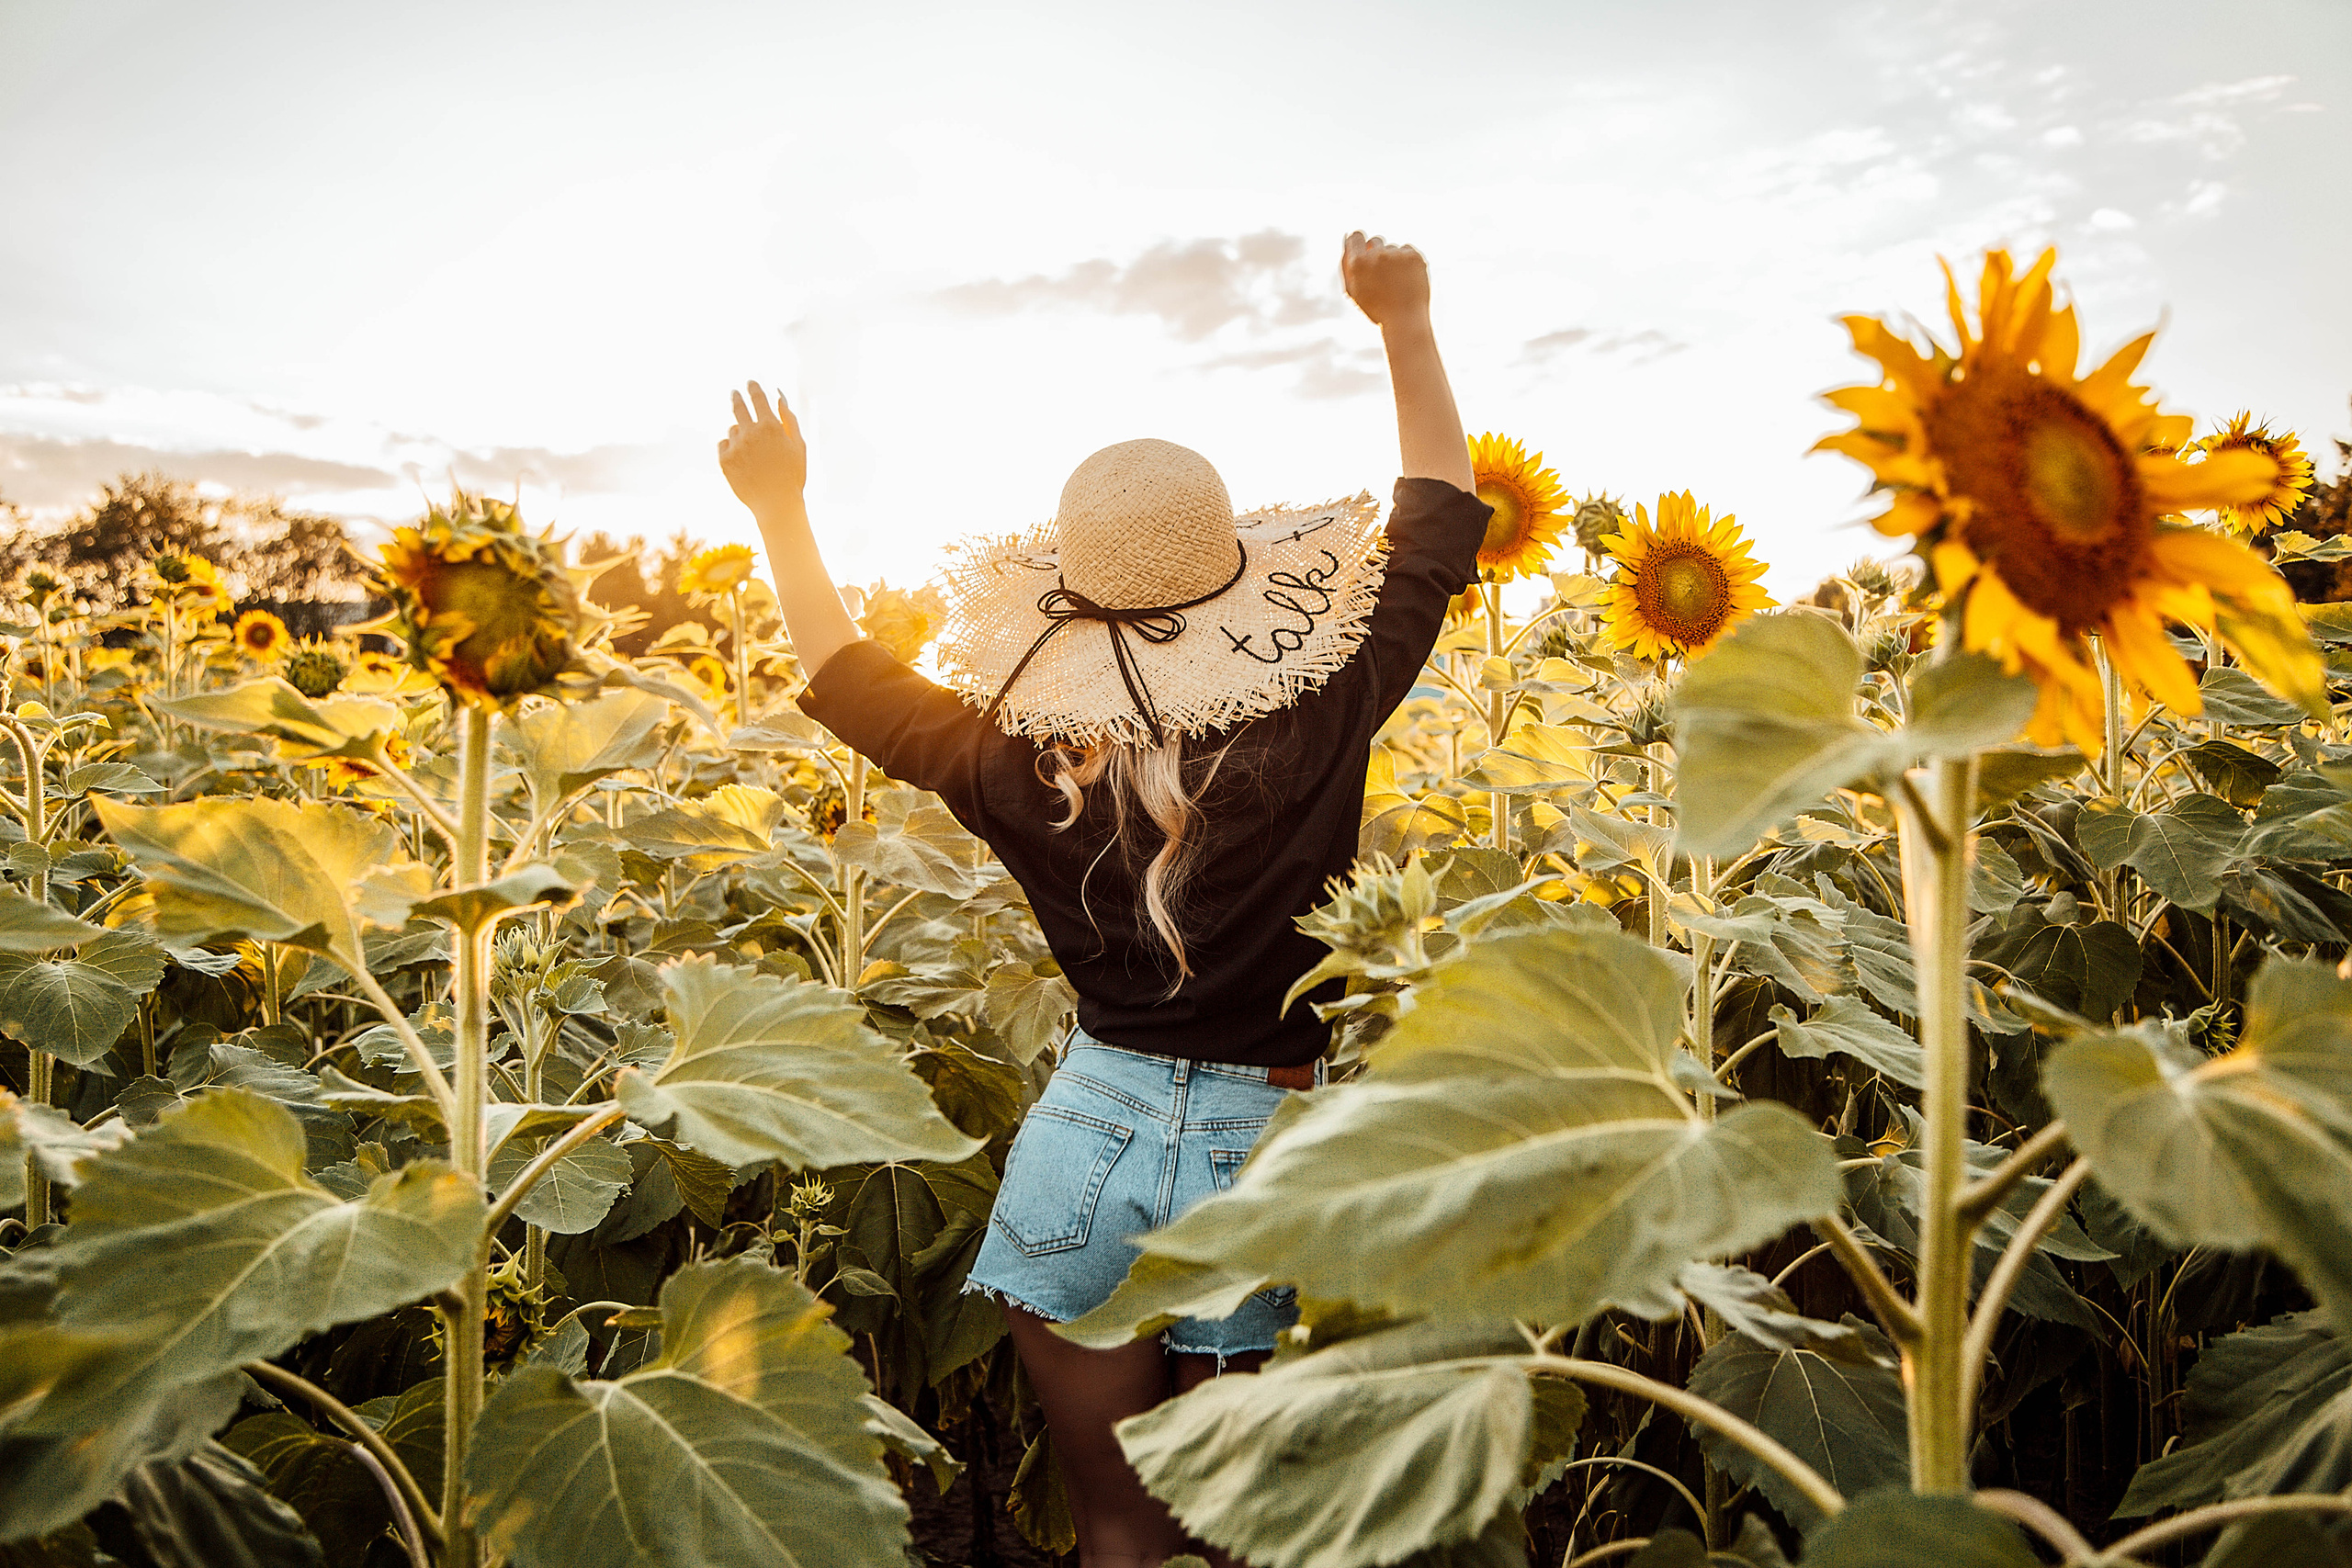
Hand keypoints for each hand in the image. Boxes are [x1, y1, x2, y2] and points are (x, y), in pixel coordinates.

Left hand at [717, 381, 808, 513]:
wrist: (776, 504)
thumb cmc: (792, 475)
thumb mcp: (798, 445)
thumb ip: (789, 419)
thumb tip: (779, 396)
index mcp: (771, 426)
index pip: (758, 398)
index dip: (753, 387)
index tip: (749, 383)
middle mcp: (750, 433)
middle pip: (738, 407)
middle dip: (737, 398)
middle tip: (735, 393)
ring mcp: (736, 446)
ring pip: (733, 430)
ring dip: (740, 434)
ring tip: (753, 453)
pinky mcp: (724, 460)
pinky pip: (724, 444)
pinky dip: (731, 448)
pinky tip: (743, 461)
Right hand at [1342, 231, 1430, 326]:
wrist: (1405, 319)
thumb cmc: (1377, 308)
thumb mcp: (1354, 290)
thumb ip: (1347, 264)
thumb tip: (1347, 237)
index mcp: (1357, 263)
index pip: (1356, 236)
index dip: (1360, 243)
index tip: (1364, 250)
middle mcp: (1376, 255)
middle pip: (1375, 241)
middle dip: (1377, 253)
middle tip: (1382, 275)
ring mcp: (1396, 254)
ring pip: (1392, 248)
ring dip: (1393, 260)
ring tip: (1396, 283)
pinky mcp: (1413, 256)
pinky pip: (1407, 250)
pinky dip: (1407, 261)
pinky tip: (1407, 279)